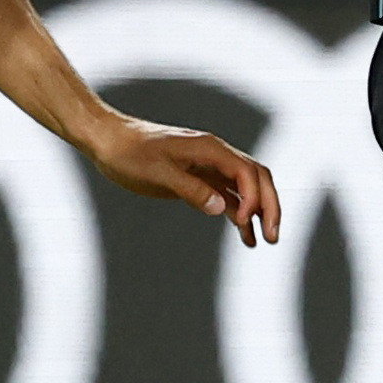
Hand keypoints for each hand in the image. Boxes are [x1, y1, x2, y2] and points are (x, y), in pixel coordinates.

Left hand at [84, 114, 282, 245]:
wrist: (108, 142)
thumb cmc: (129, 153)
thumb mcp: (158, 172)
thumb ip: (191, 189)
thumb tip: (221, 207)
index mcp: (210, 149)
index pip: (247, 171)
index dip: (253, 197)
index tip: (245, 222)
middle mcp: (215, 156)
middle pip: (256, 178)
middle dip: (269, 206)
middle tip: (273, 236)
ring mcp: (209, 168)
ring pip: (246, 189)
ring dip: (258, 212)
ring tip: (266, 240)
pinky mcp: (199, 179)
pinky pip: (228, 197)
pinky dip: (239, 215)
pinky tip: (244, 235)